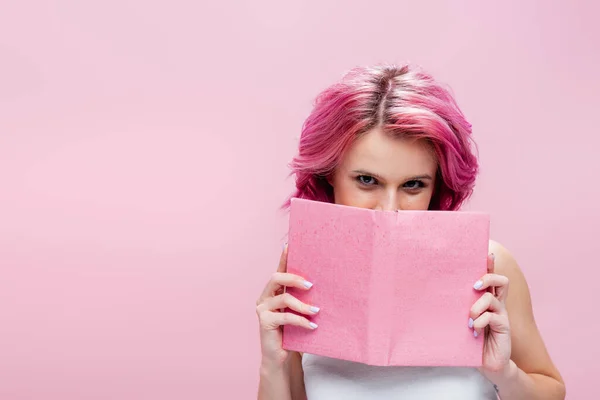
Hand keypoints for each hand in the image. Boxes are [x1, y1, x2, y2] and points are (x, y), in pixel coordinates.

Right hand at [256, 244, 319, 366]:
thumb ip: (304, 299)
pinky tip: (312, 325)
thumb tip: (323, 286)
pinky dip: (300, 320)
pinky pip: (285, 317)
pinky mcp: (264, 321)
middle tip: (311, 285)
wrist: (282, 358)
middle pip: (277, 278)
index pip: (280, 270)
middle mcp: (265, 297)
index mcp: (274, 291)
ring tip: (316, 311)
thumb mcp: (300, 313)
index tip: (290, 245)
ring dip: (303, 304)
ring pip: (283, 298)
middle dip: (294, 278)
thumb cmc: (293, 334)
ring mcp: (262, 309)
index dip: (284, 257)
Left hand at [470, 253, 511, 372]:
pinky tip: (473, 331)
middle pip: (501, 281)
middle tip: (474, 285)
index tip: (486, 253)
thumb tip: (438, 293)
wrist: (488, 364)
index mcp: (487, 301)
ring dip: (476, 306)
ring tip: (469, 319)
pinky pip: (492, 317)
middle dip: (488, 277)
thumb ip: (459, 308)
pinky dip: (480, 322)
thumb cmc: (472, 340)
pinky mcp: (504, 328)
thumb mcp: (464, 320)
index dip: (490, 265)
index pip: (491, 278)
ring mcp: (501, 316)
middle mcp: (496, 305)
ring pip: (492, 298)